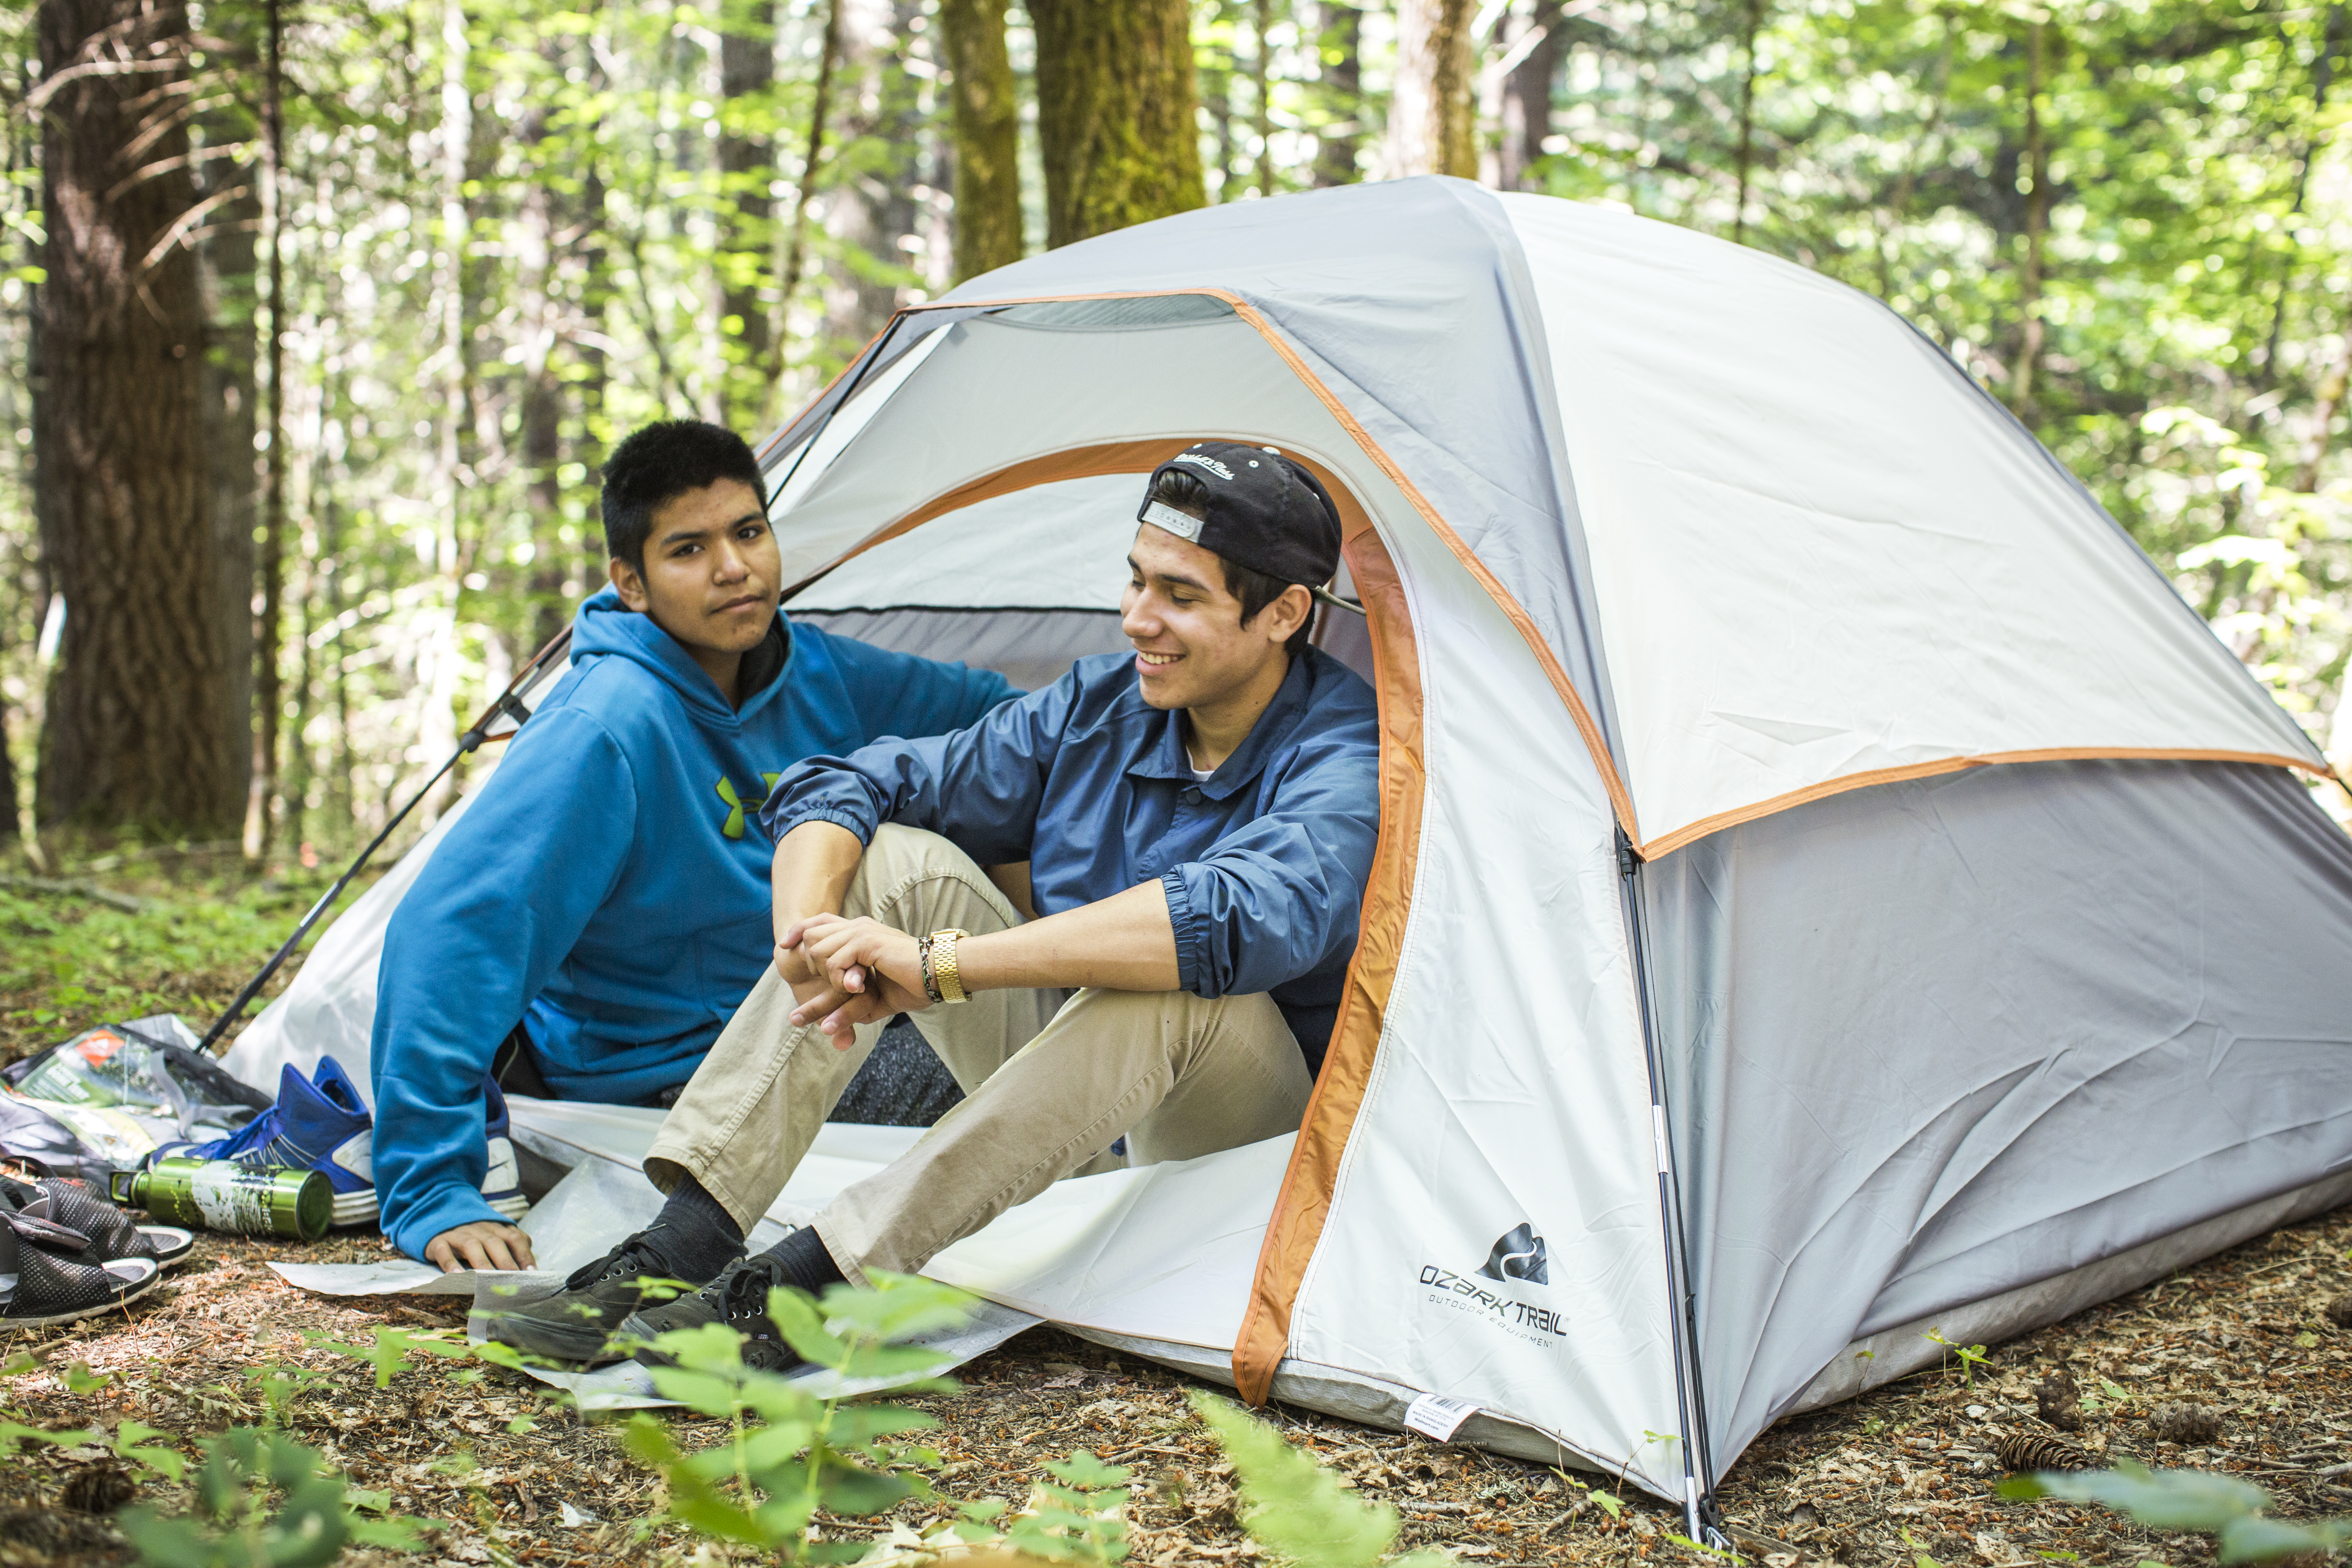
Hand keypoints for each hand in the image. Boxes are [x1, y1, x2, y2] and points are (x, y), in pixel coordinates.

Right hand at [424, 1221, 536, 1272]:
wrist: (441, 1217)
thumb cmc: (475, 1237)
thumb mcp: (494, 1238)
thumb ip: (511, 1249)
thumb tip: (530, 1270)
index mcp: (496, 1228)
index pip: (515, 1238)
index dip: (524, 1255)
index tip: (532, 1273)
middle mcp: (479, 1228)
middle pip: (495, 1242)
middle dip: (506, 1262)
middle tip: (512, 1281)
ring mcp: (458, 1233)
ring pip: (471, 1245)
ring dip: (481, 1263)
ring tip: (487, 1281)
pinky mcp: (438, 1240)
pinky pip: (443, 1250)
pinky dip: (450, 1262)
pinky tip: (456, 1275)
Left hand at [779, 913, 928, 1045]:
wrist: (939, 975)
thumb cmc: (915, 985)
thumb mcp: (875, 998)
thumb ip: (852, 1004)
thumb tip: (833, 1022)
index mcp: (860, 931)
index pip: (819, 921)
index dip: (799, 931)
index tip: (785, 947)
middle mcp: (857, 926)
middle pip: (811, 938)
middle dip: (807, 967)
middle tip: (822, 993)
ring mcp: (860, 931)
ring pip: (818, 952)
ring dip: (826, 981)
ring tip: (848, 993)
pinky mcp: (866, 941)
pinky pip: (834, 963)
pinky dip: (839, 982)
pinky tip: (856, 989)